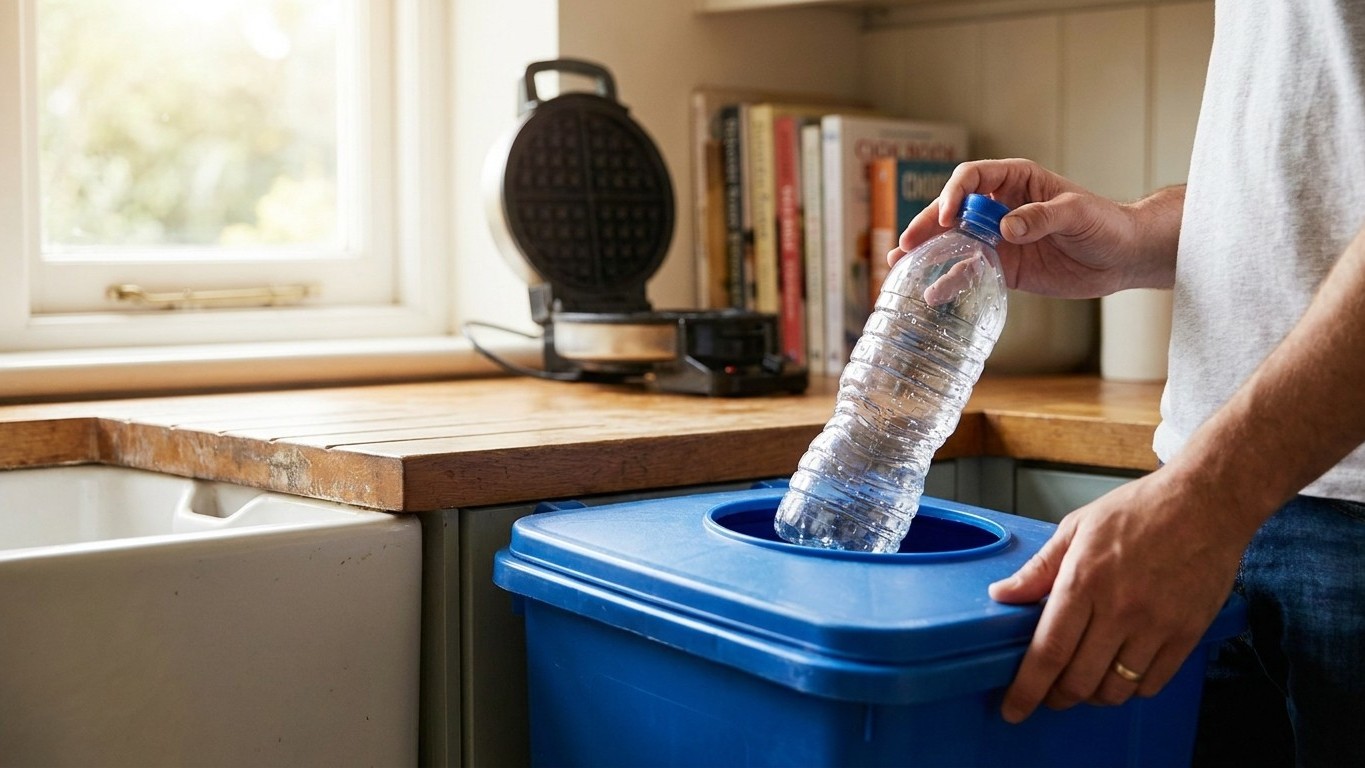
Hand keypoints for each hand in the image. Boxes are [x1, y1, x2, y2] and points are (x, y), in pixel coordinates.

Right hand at [890, 159, 1179, 298]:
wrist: (1123, 257)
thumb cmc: (1105, 224)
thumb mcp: (1077, 214)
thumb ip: (1041, 217)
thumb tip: (1007, 228)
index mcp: (1016, 181)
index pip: (973, 178)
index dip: (954, 194)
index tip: (948, 218)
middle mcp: (1001, 206)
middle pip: (953, 211)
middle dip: (927, 225)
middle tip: (905, 245)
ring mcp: (999, 237)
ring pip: (954, 241)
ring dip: (927, 252)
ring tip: (899, 265)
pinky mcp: (1004, 266)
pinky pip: (970, 271)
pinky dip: (950, 280)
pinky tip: (931, 292)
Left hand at [987, 468, 1249, 722]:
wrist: (1206, 503)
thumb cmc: (1138, 510)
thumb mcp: (1077, 528)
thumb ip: (1038, 569)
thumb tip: (1002, 595)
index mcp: (1084, 581)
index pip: (1048, 651)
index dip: (1027, 689)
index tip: (1013, 709)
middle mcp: (1119, 609)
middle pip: (1079, 680)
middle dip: (1057, 697)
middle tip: (1048, 694)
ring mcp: (1156, 625)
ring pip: (1116, 689)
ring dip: (1093, 696)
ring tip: (1084, 684)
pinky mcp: (1187, 634)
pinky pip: (1153, 683)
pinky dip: (1131, 689)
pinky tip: (1120, 675)